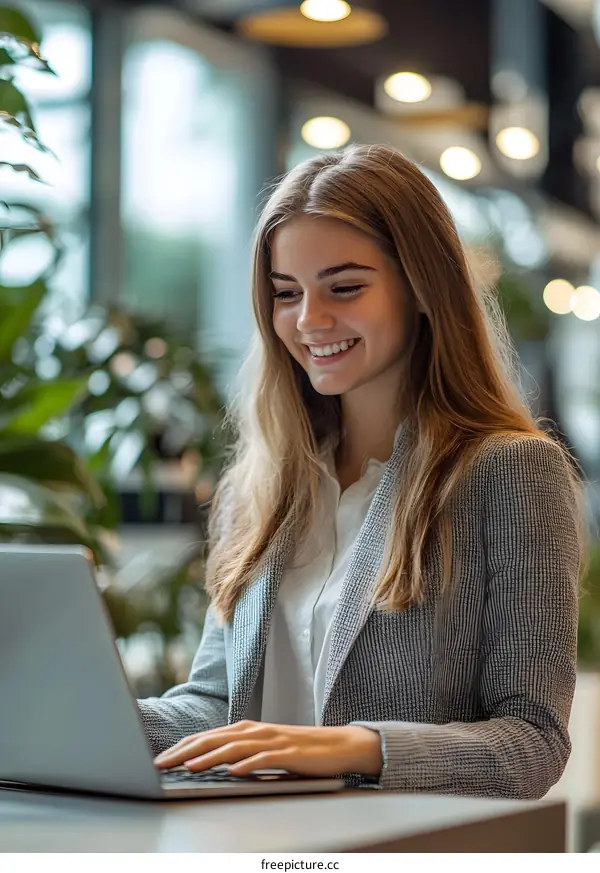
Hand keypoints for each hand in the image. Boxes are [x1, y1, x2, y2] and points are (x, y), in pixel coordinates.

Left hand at [153, 720, 382, 777]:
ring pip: (234, 747)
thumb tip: (208, 764)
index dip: (182, 746)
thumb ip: (240, 753)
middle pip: (214, 739)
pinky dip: (248, 764)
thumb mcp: (264, 749)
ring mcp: (273, 740)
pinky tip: (233, 772)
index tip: (160, 758)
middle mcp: (256, 730)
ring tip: (188, 767)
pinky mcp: (290, 753)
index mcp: (248, 729)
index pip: (207, 736)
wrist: (339, 745)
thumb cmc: (299, 750)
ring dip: (209, 757)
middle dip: (184, 751)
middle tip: (161, 763)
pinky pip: (265, 758)